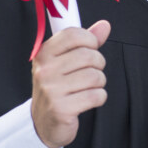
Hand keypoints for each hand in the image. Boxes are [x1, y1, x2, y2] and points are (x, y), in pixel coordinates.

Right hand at [31, 20, 110, 147]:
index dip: (90, 40)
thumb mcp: (65, 61)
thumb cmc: (58, 87)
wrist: (43, 122)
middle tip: (89, 73)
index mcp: (44, 54)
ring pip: (95, 76)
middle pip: (89, 56)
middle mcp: (45, 70)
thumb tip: (105, 25)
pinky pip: (97, 95)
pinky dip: (99, 98)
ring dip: (99, 83)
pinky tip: (87, 100)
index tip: (90, 48)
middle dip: (98, 64)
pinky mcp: (61, 109)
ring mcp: (51, 90)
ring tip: (86, 88)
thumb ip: (85, 42)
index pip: (74, 34)